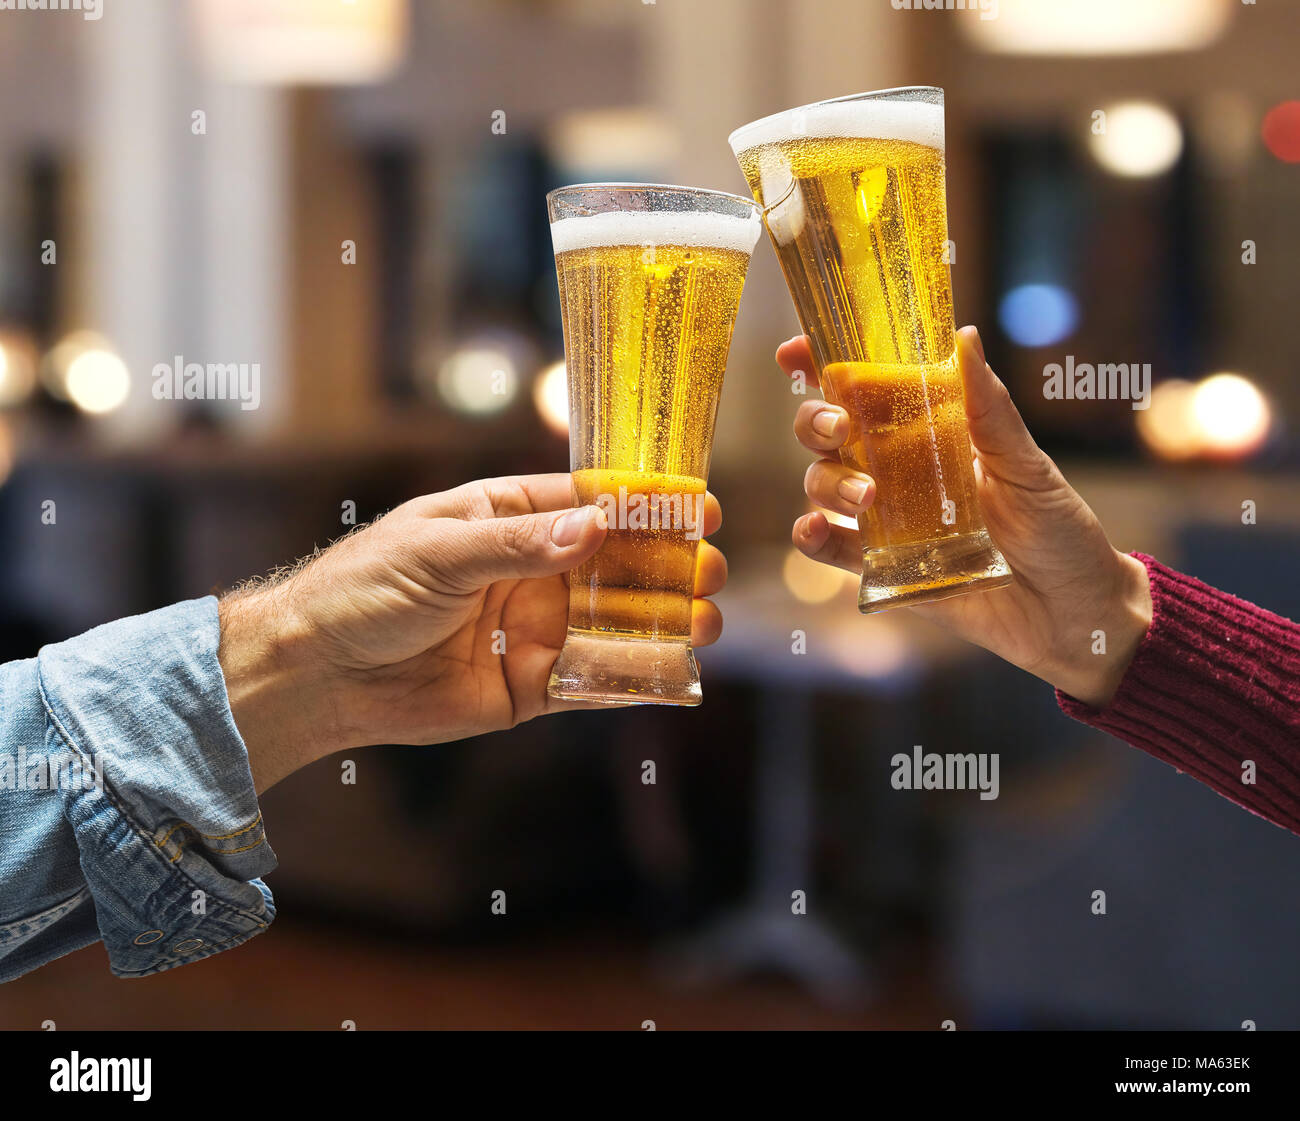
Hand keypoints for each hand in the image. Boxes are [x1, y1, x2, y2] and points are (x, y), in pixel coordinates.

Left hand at [218, 473, 726, 789]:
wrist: (317, 675)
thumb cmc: (363, 591)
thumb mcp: (440, 552)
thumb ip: (519, 545)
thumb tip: (596, 528)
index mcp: (506, 518)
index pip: (588, 503)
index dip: (643, 505)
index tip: (695, 507)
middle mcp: (529, 571)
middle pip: (614, 565)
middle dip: (665, 567)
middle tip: (708, 572)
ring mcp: (532, 629)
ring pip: (612, 623)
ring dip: (660, 622)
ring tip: (705, 622)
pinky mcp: (529, 686)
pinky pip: (590, 680)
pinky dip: (630, 677)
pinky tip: (672, 671)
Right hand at [777, 326, 1150, 707]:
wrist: (1073, 612)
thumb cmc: (1060, 530)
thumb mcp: (1028, 466)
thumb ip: (990, 411)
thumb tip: (964, 338)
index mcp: (932, 431)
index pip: (867, 388)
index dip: (823, 366)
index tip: (795, 352)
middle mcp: (899, 470)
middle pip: (830, 433)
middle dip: (816, 421)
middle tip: (839, 428)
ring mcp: (886, 518)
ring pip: (823, 484)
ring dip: (827, 482)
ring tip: (865, 497)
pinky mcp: (882, 567)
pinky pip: (833, 547)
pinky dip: (812, 535)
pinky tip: (815, 528)